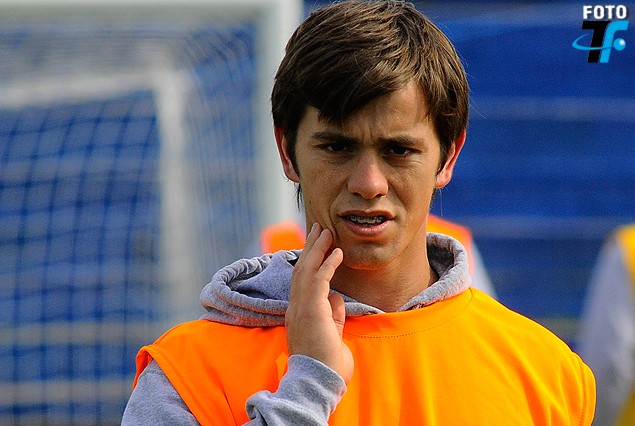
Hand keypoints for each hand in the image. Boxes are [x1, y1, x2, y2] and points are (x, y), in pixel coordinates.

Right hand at [285, 223, 353, 383]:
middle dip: (311, 247)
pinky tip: (337, 252)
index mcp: (299, 313)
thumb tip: (337, 298)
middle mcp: (296, 307)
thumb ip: (333, 316)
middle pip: (301, 269)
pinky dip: (328, 264)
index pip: (302, 280)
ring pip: (306, 270)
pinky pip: (319, 280)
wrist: (319, 382)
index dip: (309, 261)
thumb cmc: (327, 365)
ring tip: (327, 231)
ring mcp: (301, 308)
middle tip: (319, 228)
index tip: (318, 245)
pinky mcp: (311, 310)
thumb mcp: (332, 335)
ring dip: (318, 249)